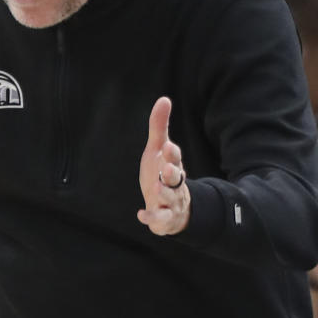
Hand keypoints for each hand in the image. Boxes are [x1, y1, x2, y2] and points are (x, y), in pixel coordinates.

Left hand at [137, 96, 190, 234]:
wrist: (170, 205)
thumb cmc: (161, 171)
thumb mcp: (157, 149)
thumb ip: (159, 126)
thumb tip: (164, 99)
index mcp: (172, 165)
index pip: (175, 158)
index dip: (172, 153)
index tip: (168, 146)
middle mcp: (174, 183)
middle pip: (177, 178)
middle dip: (173, 173)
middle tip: (167, 169)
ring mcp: (170, 201)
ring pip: (170, 198)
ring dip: (164, 193)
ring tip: (156, 188)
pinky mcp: (164, 217)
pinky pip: (160, 218)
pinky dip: (151, 217)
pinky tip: (141, 214)